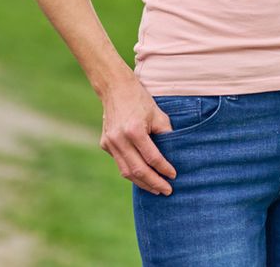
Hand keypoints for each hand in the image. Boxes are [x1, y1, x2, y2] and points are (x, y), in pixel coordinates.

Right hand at [98, 75, 176, 194]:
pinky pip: (120, 163)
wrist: (115, 88)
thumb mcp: (158, 114)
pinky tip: (142, 177)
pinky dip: (132, 172)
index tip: (173, 176)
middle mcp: (119, 139)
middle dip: (154, 183)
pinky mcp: (105, 144)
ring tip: (156, 189)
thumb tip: (175, 155)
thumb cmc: (140, 99)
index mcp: (134, 130)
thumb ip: (166, 134)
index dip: (164, 169)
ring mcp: (110, 143)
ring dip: (142, 183)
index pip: (152, 157)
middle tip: (167, 191)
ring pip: (126, 172)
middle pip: (138, 170)